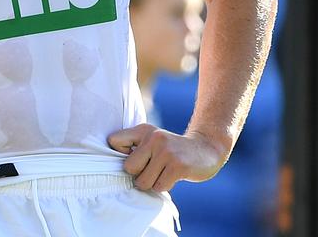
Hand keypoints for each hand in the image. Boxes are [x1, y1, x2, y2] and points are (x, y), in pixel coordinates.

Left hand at [108, 123, 229, 191]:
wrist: (207, 149)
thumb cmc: (172, 150)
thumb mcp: (152, 141)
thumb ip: (134, 148)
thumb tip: (111, 168)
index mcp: (143, 130)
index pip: (113, 141)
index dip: (119, 155)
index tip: (134, 159)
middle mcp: (153, 138)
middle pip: (128, 168)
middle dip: (138, 175)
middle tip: (152, 170)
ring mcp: (166, 151)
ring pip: (143, 181)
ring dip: (152, 183)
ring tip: (163, 173)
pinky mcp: (178, 166)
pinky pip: (159, 187)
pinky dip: (164, 186)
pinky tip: (173, 176)